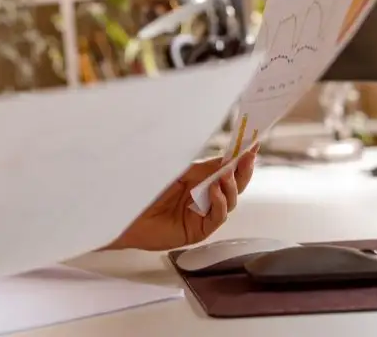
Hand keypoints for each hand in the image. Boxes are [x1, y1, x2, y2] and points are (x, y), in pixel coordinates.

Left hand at [105, 144, 257, 251]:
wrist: (124, 213)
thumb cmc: (146, 191)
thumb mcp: (178, 173)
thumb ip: (203, 169)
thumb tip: (227, 159)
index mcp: (198, 183)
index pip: (225, 171)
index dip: (239, 160)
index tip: (251, 146)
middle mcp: (203, 199)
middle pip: (232, 187)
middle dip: (242, 172)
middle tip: (248, 158)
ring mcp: (202, 216)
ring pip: (229, 202)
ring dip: (230, 187)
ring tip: (226, 176)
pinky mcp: (198, 231)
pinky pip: (217, 217)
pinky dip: (219, 203)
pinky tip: (214, 192)